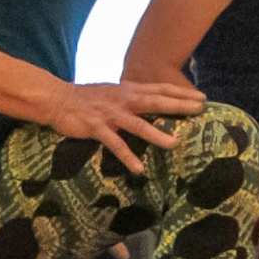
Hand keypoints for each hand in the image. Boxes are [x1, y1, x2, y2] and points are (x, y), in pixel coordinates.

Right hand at [40, 78, 201, 173]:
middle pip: (155, 102)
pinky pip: (114, 144)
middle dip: (178, 105)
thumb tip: (151, 102)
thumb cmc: (86, 98)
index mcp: (128, 90)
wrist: (56, 99)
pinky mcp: (96, 128)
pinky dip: (127, 156)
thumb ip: (132, 97)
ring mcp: (110, 114)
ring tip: (174, 143)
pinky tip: (138, 169)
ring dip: (156, 134)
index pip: (159, 89)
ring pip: (138, 125)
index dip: (180, 92)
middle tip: (200, 110)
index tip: (201, 97)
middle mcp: (122, 100)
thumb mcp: (113, 93)